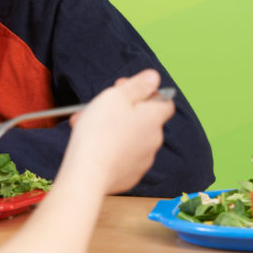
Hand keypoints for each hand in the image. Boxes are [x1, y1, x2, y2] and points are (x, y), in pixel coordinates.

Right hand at [66, 69, 173, 193]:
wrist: (88, 174)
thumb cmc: (100, 131)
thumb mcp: (117, 96)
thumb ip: (139, 85)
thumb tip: (154, 77)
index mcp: (154, 118)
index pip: (164, 101)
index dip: (147, 93)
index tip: (125, 89)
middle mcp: (154, 140)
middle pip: (144, 119)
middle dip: (124, 110)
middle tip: (101, 105)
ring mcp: (143, 160)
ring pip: (131, 137)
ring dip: (114, 128)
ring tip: (87, 125)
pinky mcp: (130, 176)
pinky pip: (123, 156)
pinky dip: (112, 149)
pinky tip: (92, 146)